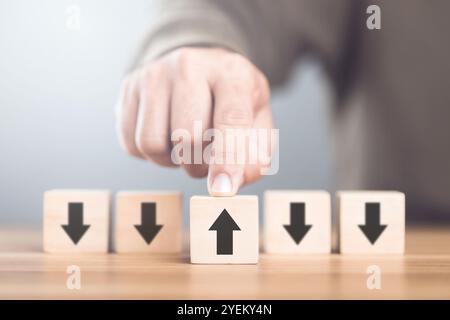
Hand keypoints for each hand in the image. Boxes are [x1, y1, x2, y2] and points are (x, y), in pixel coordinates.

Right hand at [116, 48, 273, 195]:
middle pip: (186, 137)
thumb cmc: (231, 99)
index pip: (230, 119)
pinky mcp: (129, 88)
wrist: (197, 66)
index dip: (227, 159)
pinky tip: (166, 139)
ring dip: (171, 162)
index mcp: (231, 74)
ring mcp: (154, 75)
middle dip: (197, 165)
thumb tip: (228, 185)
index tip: (222, 190)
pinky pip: (132, 143)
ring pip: (152, 143)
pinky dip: (151, 155)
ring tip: (184, 148)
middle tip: (206, 160)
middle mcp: (189, 67)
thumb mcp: (257, 119)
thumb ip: (255, 154)